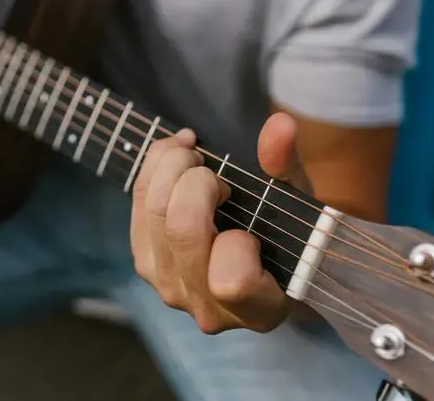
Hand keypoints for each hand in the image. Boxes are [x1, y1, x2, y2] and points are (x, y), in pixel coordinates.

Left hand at [131, 112, 310, 333]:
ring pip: (155, 215)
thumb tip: (279, 124)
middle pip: (182, 232)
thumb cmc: (286, 237)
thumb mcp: (295, 204)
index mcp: (258, 308)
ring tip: (194, 154)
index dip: (237, 242)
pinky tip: (175, 155)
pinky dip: (154, 169)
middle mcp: (208, 309)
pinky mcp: (145, 263)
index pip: (231, 282)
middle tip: (215, 169)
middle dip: (197, 181)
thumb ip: (288, 168)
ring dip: (171, 168)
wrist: (255, 260)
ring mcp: (171, 288)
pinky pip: (138, 208)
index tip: (251, 226)